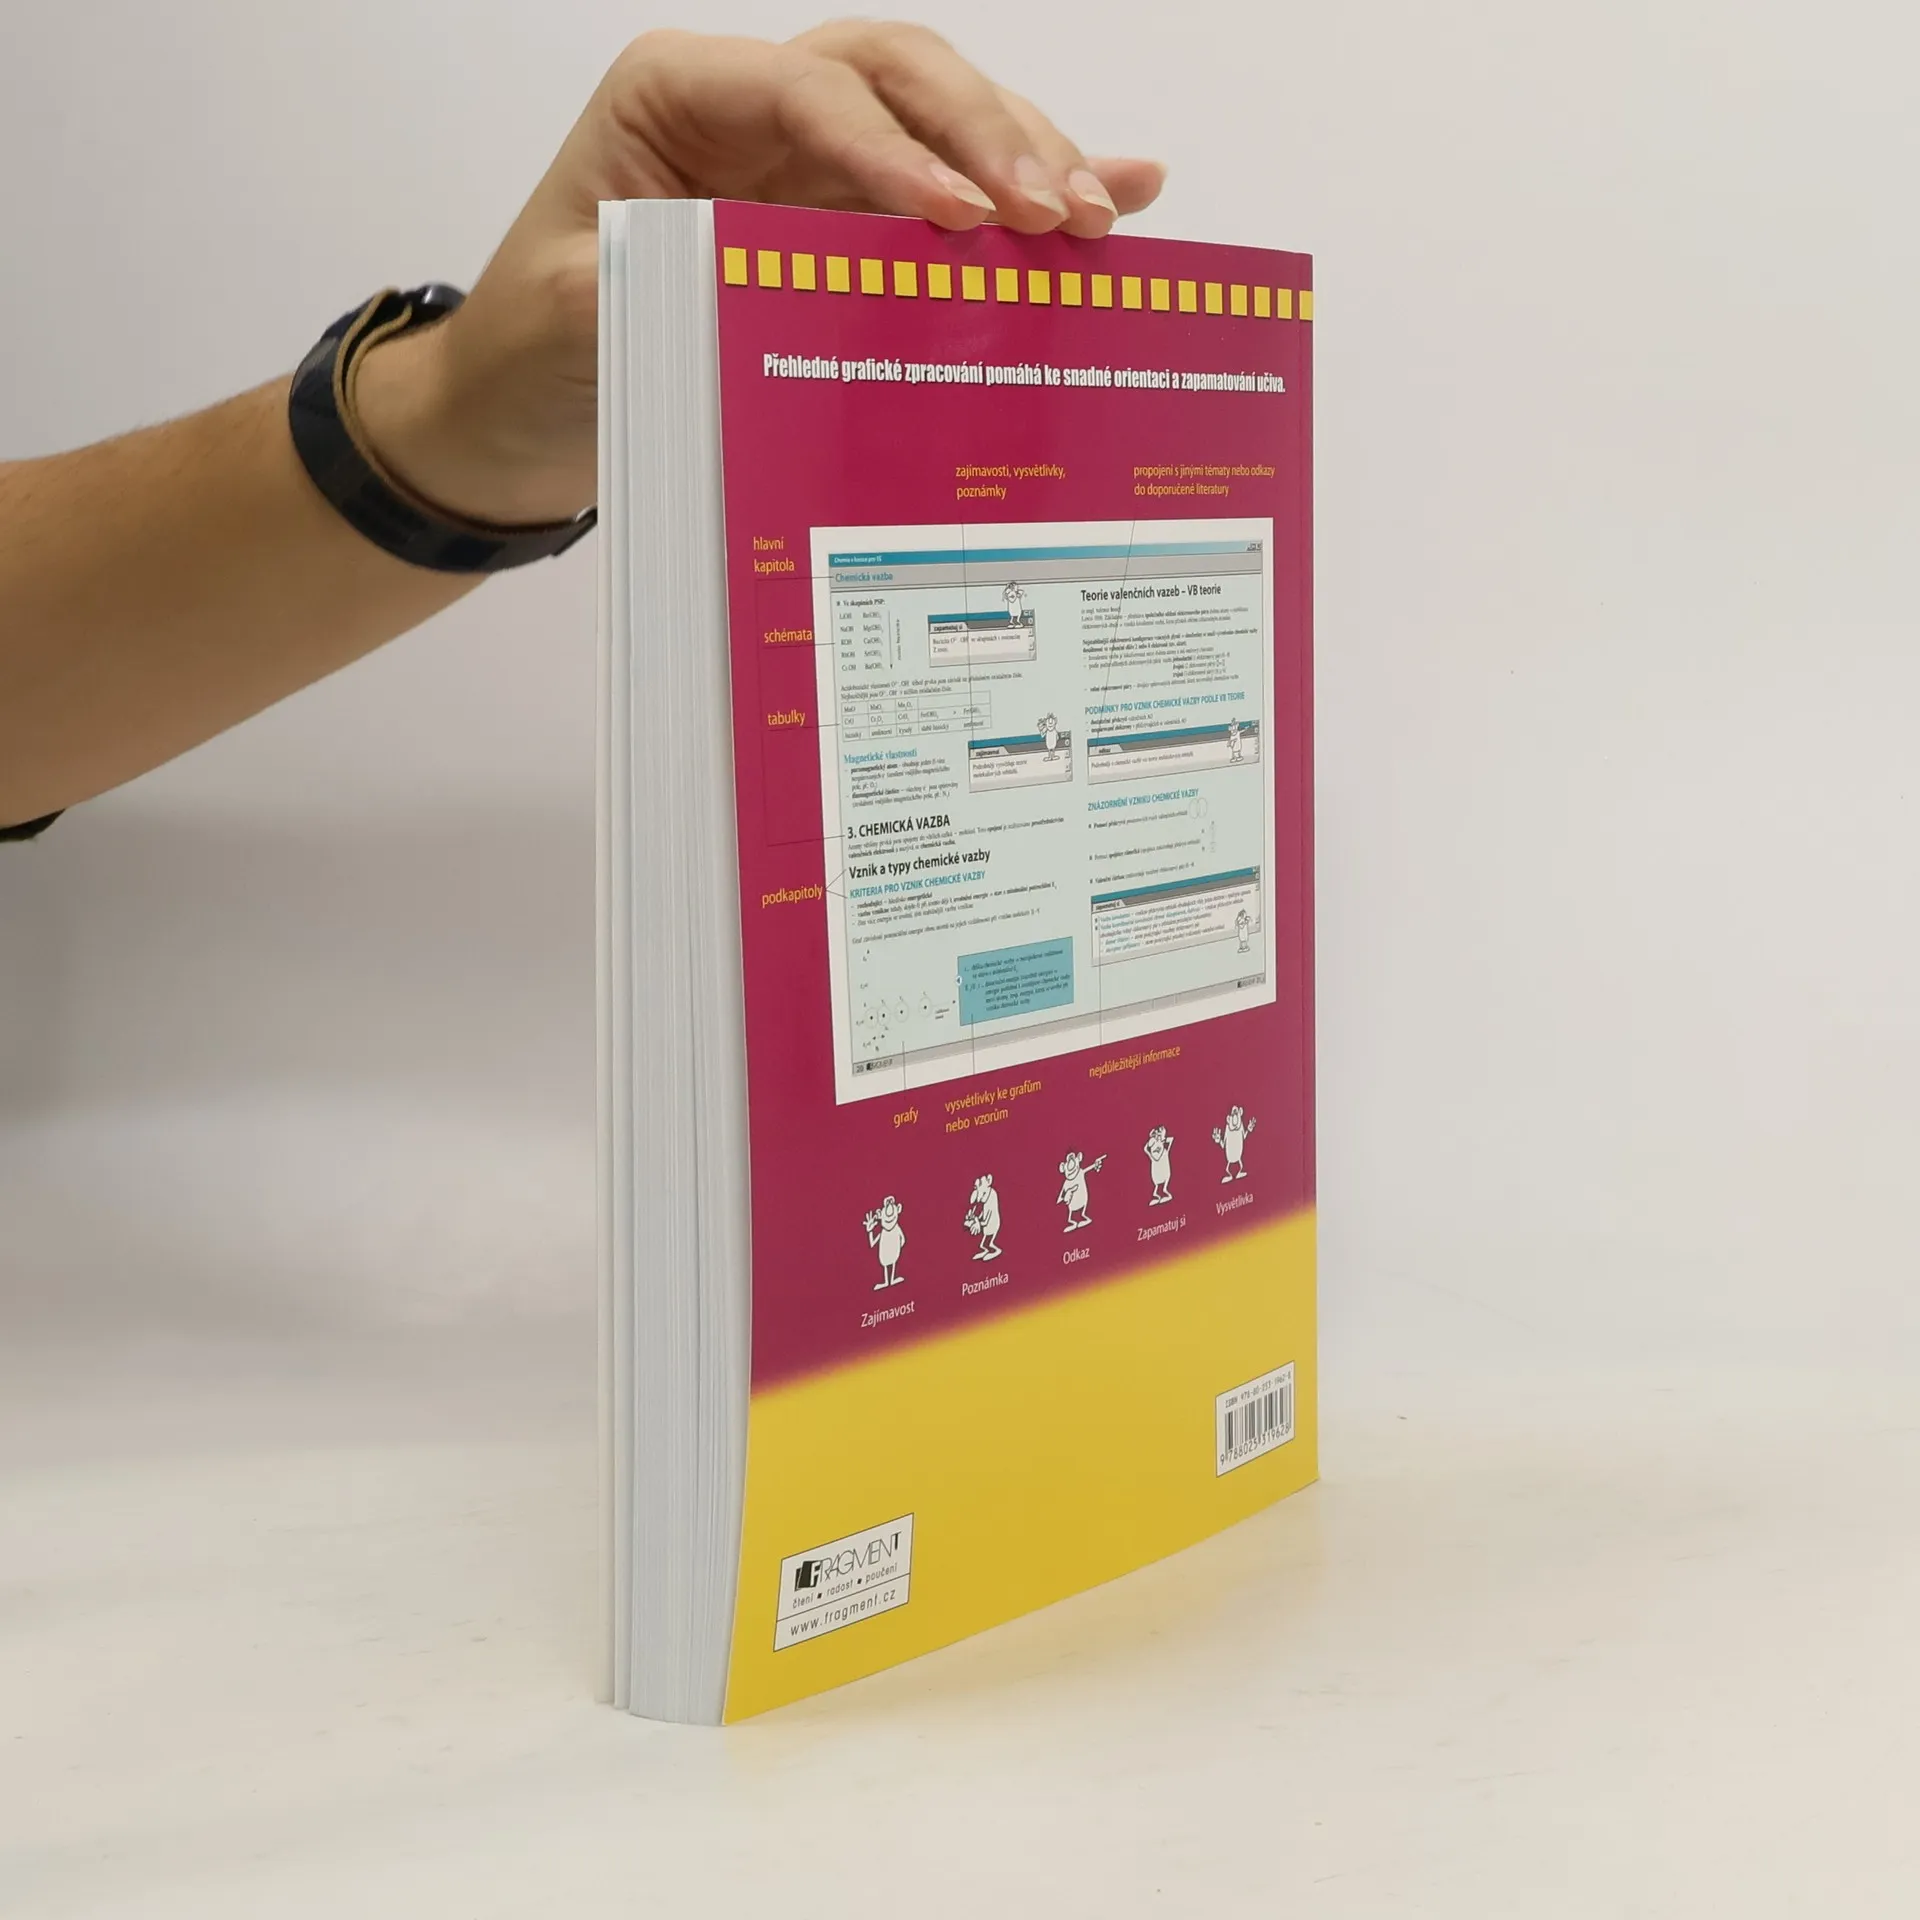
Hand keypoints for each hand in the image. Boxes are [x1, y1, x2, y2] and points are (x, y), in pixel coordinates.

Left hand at [354, 22, 1165, 528]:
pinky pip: (955, 192)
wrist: (526, 406)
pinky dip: (1034, 187)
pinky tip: (1123, 196)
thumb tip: (735, 274)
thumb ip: (642, 282)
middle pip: (902, 75)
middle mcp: (760, 110)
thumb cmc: (532, 347)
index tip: (964, 218)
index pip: (812, 90)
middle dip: (988, 134)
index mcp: (681, 97)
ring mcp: (816, 163)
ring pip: (945, 120)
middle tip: (1057, 213)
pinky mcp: (854, 223)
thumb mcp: (565, 315)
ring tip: (1101, 217)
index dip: (897, 145)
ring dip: (1030, 157)